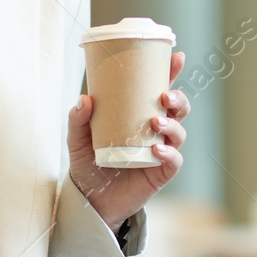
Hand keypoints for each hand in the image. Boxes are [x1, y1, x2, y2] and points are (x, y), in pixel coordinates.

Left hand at [67, 51, 188, 230]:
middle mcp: (154, 131)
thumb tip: (85, 98)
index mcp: (139, 115)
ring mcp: (160, 151)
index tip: (176, 57)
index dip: (171, 73)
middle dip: (178, 98)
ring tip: (155, 121)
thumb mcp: (77, 139)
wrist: (89, 199)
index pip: (160, 90)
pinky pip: (173, 161)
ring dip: (172, 124)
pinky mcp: (160, 173)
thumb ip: (78, 119)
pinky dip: (169, 153)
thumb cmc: (88, 163)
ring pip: (179, 132)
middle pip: (178, 109)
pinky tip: (157, 149)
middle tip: (163, 95)